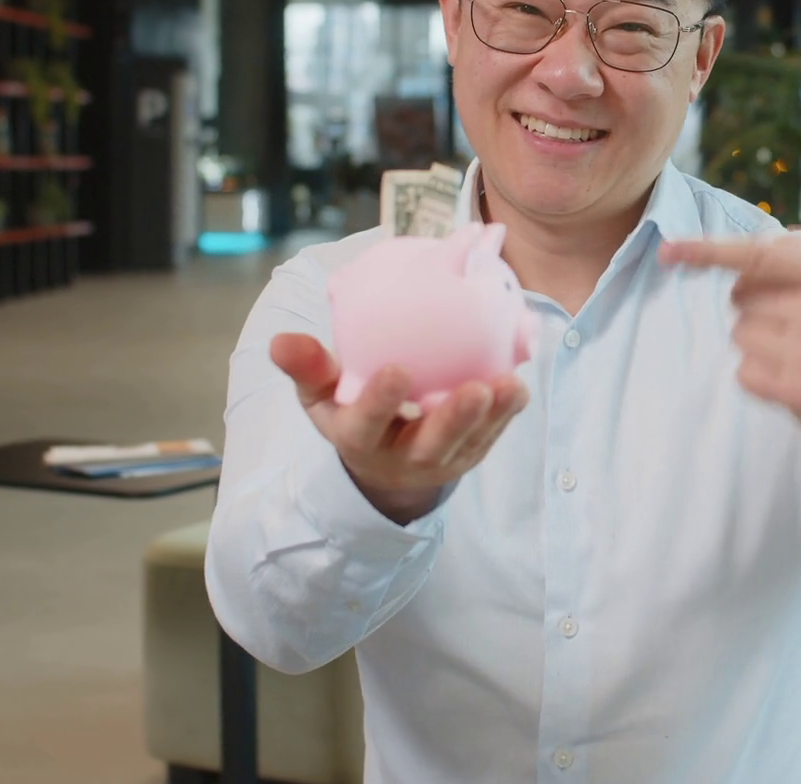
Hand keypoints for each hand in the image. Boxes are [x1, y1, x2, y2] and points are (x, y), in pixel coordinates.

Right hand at [271, 333, 530, 523]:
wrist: (383, 458)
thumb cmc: (349, 412)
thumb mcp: (320, 395)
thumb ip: (307, 368)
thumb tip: (282, 340)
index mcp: (358, 441)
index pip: (366, 425)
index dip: (379, 402)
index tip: (396, 369)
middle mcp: (402, 458)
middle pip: (429, 446)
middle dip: (452, 420)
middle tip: (475, 389)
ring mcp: (441, 460)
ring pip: (468, 444)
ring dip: (491, 418)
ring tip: (508, 386)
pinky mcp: (470, 454)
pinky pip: (492, 436)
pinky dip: (507, 415)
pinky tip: (518, 386)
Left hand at [660, 232, 800, 462]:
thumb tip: (738, 251)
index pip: (754, 255)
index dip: (705, 251)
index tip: (669, 252)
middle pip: (739, 298)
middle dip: (759, 301)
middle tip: (799, 312)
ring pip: (739, 336)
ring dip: (760, 336)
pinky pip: (744, 373)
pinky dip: (761, 370)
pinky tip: (799, 369)